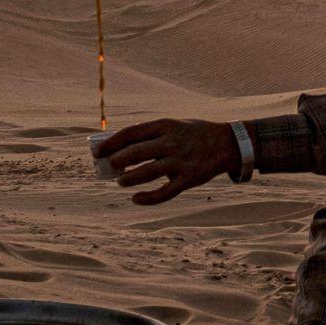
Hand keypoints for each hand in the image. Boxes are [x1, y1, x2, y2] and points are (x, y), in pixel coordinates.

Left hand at [100, 119, 239, 205]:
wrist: (227, 144)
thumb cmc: (194, 134)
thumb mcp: (174, 125)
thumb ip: (152, 135)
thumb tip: (120, 148)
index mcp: (166, 126)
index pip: (132, 133)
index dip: (112, 143)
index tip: (98, 151)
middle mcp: (172, 143)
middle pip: (137, 153)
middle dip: (118, 161)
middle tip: (111, 166)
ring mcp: (181, 162)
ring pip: (148, 173)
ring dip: (129, 179)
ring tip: (121, 181)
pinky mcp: (189, 179)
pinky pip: (164, 193)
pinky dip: (147, 198)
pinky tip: (136, 198)